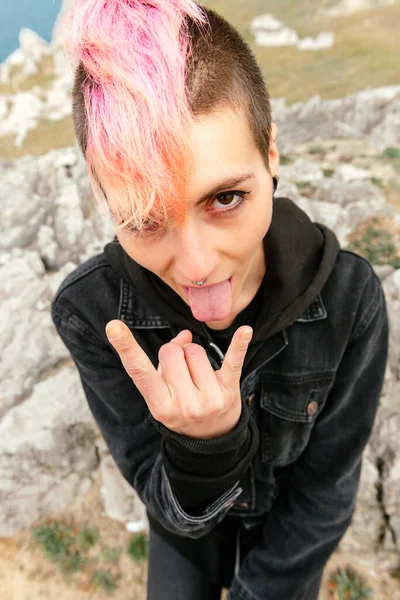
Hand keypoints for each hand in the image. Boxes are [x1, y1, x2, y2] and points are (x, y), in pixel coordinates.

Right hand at [105, 320, 252, 438]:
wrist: (210, 441)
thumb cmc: (181, 408)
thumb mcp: (164, 393)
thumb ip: (167, 362)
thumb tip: (185, 336)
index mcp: (159, 405)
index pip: (139, 371)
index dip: (126, 348)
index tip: (113, 326)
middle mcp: (182, 404)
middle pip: (172, 351)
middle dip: (176, 355)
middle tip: (182, 373)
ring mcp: (207, 399)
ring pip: (195, 351)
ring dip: (195, 356)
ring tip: (198, 376)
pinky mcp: (229, 391)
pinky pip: (233, 361)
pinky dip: (239, 344)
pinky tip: (245, 331)